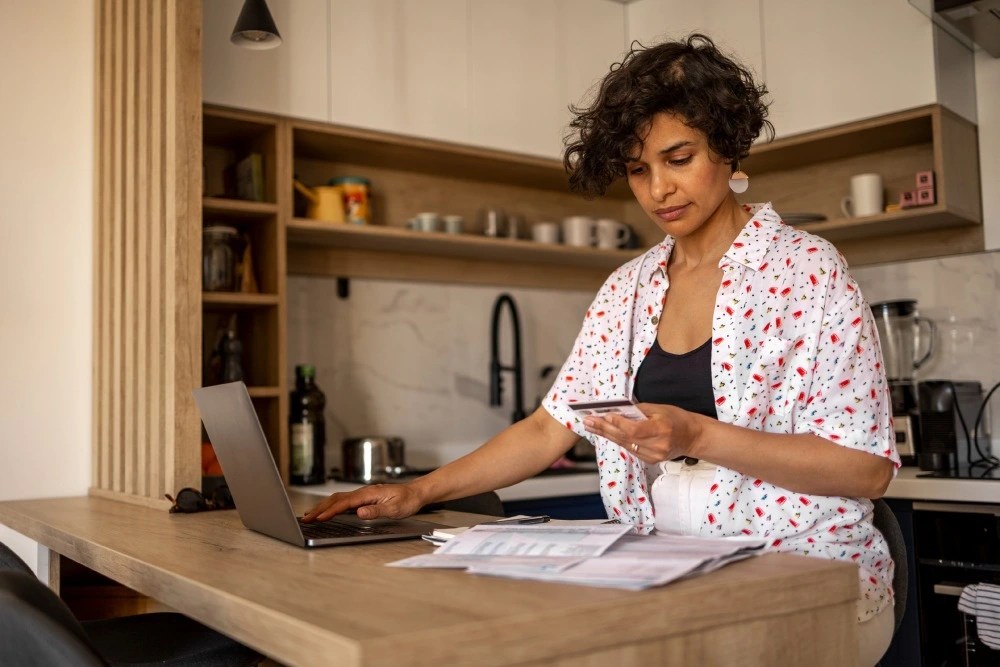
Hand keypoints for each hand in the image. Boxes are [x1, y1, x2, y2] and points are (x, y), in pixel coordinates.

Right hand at [301, 483, 424, 522]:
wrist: (415, 493)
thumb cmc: (407, 500)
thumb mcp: (395, 509)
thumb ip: (376, 510)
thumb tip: (359, 512)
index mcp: (368, 494)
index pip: (344, 503)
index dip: (330, 511)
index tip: (318, 518)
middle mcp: (363, 492)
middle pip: (336, 499)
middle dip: (319, 508)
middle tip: (305, 518)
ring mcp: (362, 494)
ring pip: (338, 499)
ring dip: (322, 506)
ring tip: (309, 515)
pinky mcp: (364, 497)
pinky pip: (343, 500)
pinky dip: (331, 505)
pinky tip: (327, 510)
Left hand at [582, 403, 704, 463]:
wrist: (693, 437)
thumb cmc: (677, 418)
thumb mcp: (660, 409)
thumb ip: (639, 411)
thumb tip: (617, 410)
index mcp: (662, 430)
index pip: (635, 430)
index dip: (618, 423)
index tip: (603, 415)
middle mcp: (657, 446)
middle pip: (625, 438)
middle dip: (604, 428)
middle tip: (587, 420)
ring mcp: (653, 456)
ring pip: (625, 444)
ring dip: (606, 434)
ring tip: (590, 425)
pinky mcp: (650, 460)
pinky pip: (630, 449)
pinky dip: (617, 439)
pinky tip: (605, 432)